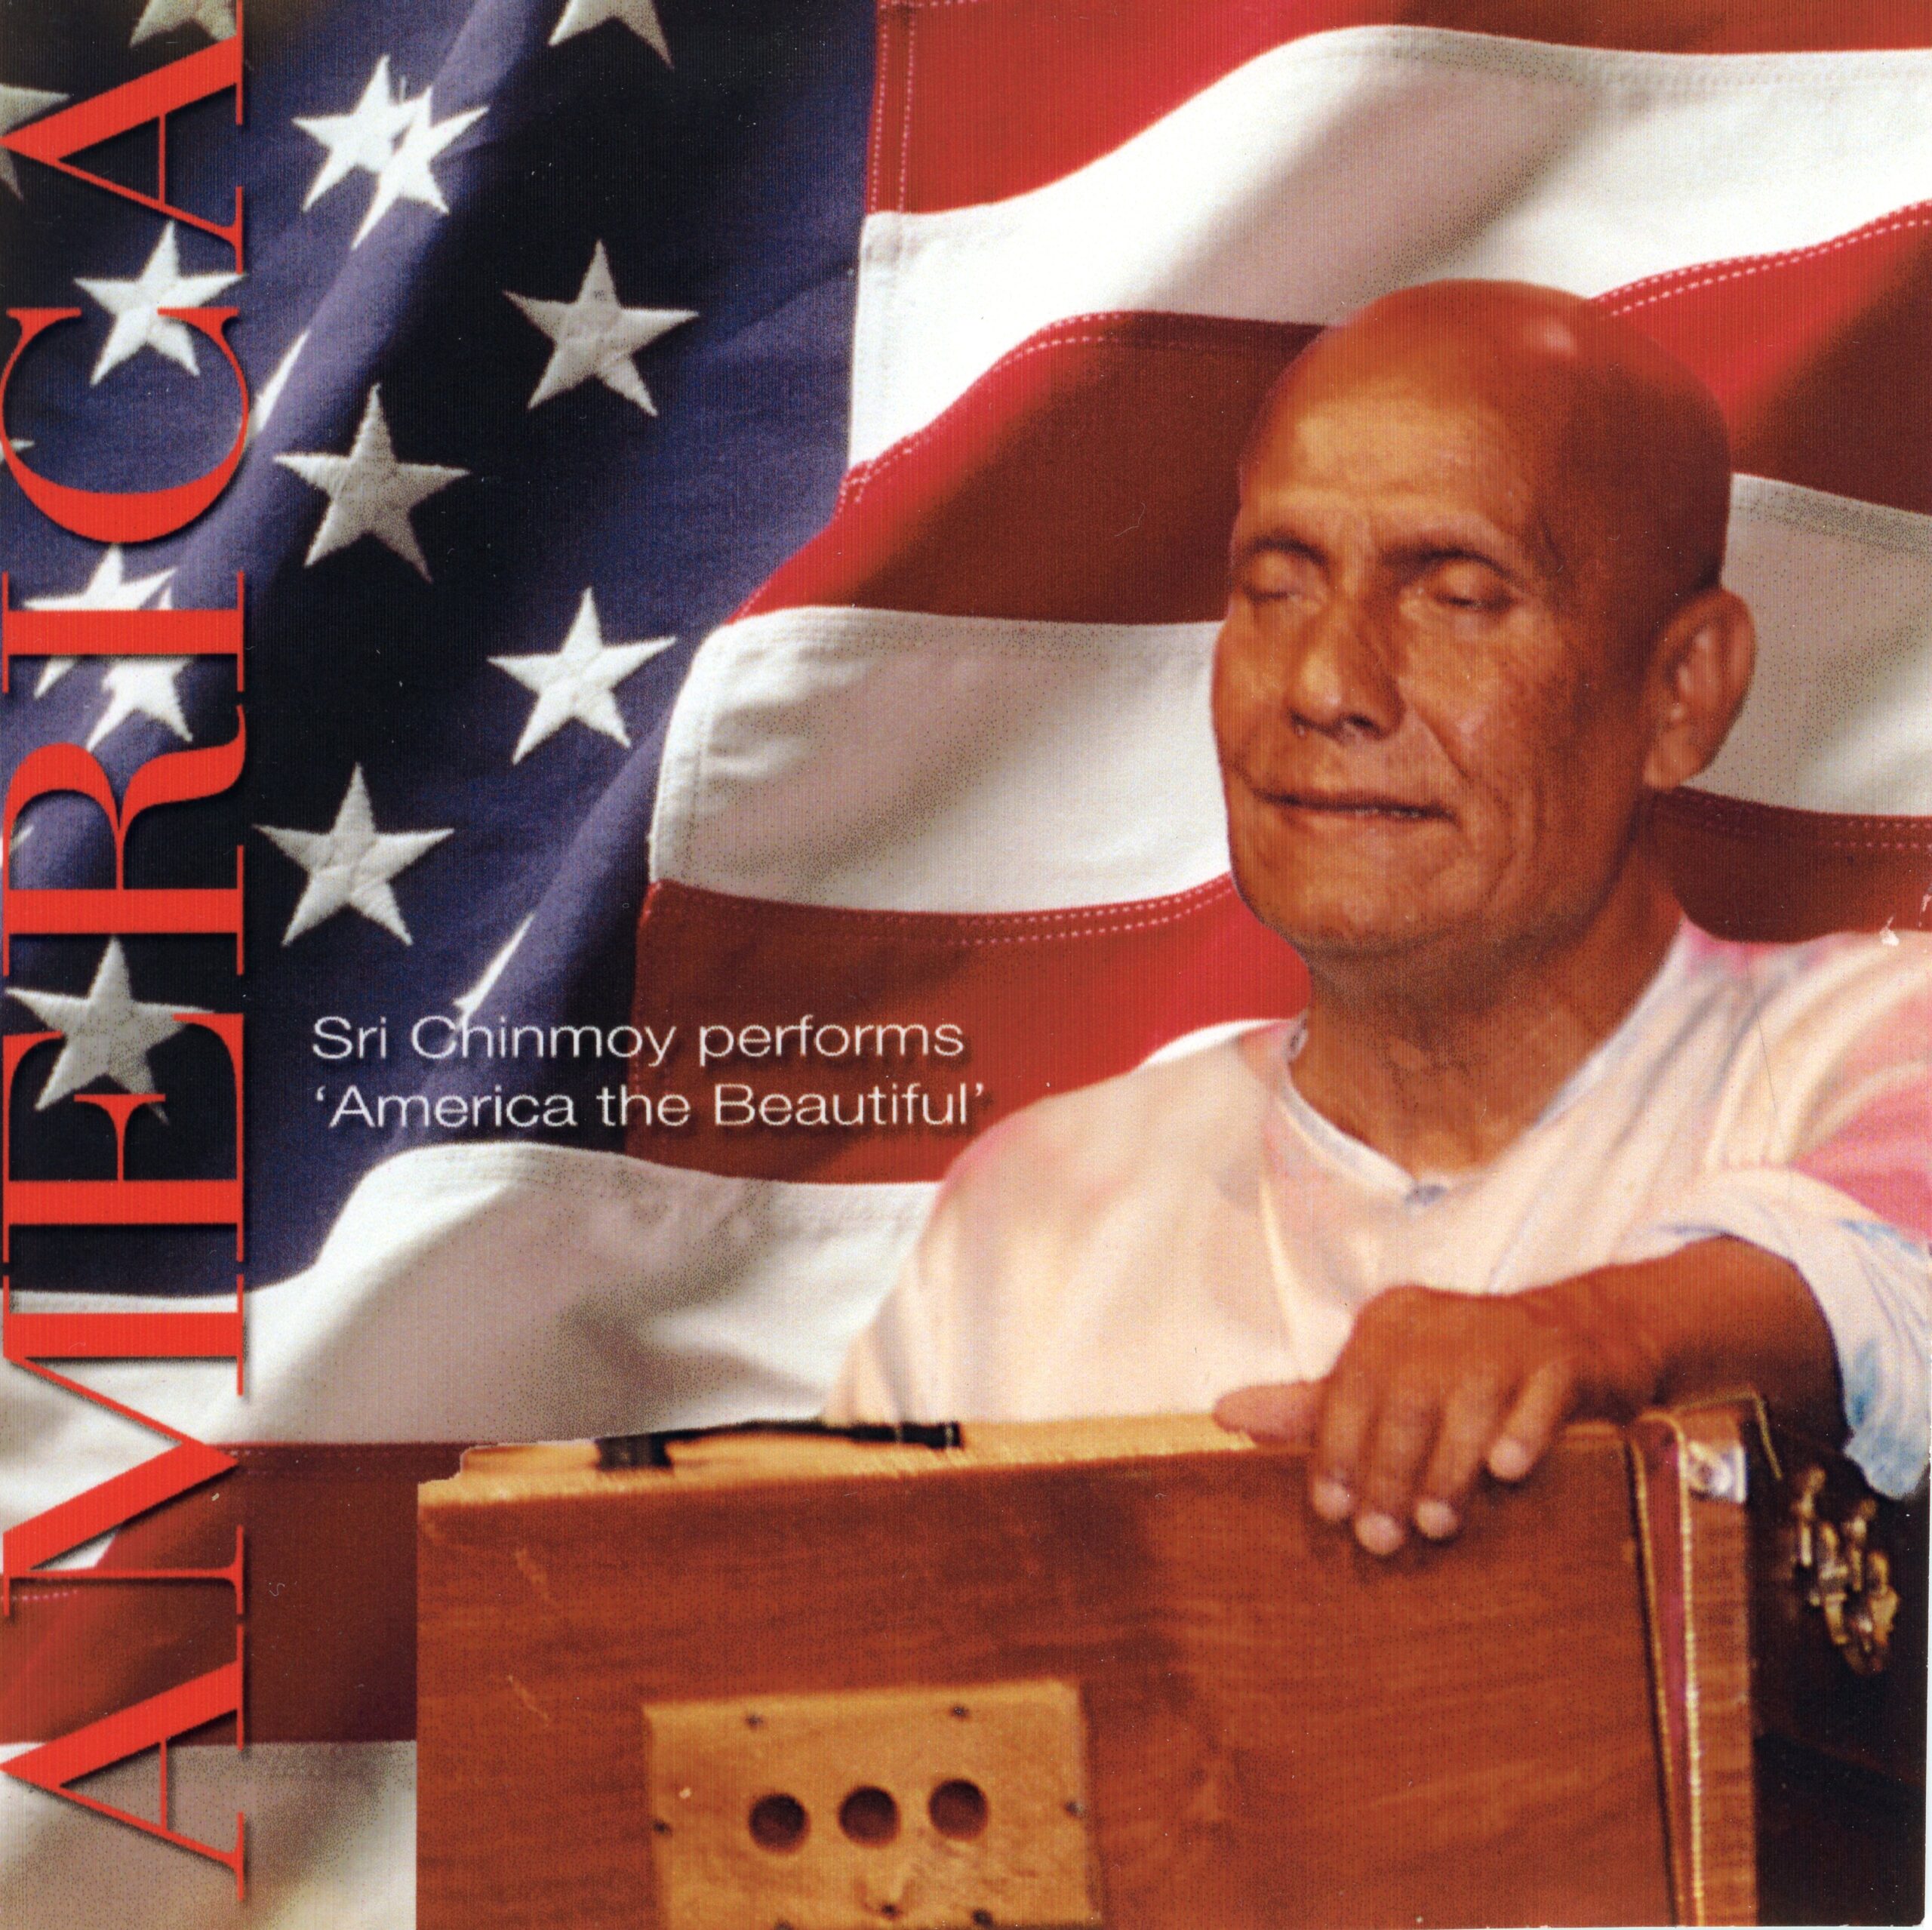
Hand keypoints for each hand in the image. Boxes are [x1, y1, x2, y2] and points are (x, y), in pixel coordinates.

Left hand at [1215, 1277, 1663, 1555]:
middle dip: (1386, 1473)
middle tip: (1378, 1539)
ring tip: (1434, 1524)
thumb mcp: (1391, 1380)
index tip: (1329, 1509)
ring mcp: (1507, 1337)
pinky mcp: (1562, 1358)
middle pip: (1403, 1400)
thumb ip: (1315, 1404)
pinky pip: (1539, 1396)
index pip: (1349, 1387)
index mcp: (1392, 1324)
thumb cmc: (1469, 1374)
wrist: (1584, 1337)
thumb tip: (1226, 1415)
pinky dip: (1522, 1431)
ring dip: (1447, 1466)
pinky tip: (1507, 1470)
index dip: (1335, 1449)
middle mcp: (1443, 1321)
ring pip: (1467, 1402)